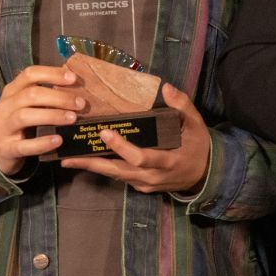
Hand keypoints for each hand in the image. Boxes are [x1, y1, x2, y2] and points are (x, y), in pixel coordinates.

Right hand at [0, 65, 87, 174]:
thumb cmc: (20, 123)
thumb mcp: (27, 105)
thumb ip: (45, 95)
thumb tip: (76, 86)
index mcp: (12, 91)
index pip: (29, 74)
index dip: (52, 74)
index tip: (73, 78)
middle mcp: (5, 106)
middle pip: (31, 95)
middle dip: (58, 97)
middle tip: (80, 103)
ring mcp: (3, 127)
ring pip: (25, 116)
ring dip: (52, 116)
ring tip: (72, 118)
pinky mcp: (7, 148)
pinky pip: (25, 145)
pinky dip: (42, 143)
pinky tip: (58, 140)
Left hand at [60, 83, 211, 194]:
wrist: (205, 174)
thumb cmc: (198, 146)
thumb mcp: (196, 123)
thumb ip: (182, 105)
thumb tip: (166, 87)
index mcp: (167, 161)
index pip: (141, 157)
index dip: (122, 147)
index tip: (105, 133)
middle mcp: (153, 177)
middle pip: (119, 171)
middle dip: (94, 164)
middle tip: (70, 156)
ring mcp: (145, 184)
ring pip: (116, 176)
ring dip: (93, 168)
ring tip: (69, 159)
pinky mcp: (141, 187)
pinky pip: (120, 177)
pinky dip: (103, 169)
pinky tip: (87, 161)